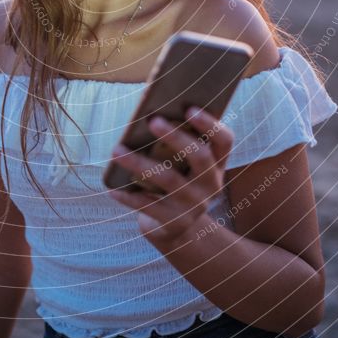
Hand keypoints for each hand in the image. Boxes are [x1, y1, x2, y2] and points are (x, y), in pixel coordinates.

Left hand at [107, 107, 233, 245]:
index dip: (210, 124)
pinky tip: (112, 189)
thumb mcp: (184, 164)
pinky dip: (129, 196)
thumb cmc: (176, 179)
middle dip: (175, 136)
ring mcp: (195, 205)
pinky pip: (149, 206)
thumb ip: (175, 141)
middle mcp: (211, 183)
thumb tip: (147, 111)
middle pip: (200, 156)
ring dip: (139, 162)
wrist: (177, 228)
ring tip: (116, 150)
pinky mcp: (176, 222)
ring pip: (168, 179)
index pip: (224, 140)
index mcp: (217, 162)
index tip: (189, 108)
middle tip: (152, 120)